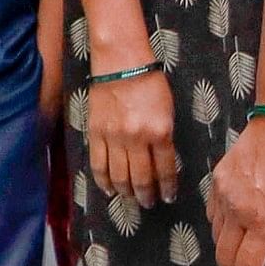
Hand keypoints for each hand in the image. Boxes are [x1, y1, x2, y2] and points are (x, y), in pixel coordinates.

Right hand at [84, 64, 179, 208]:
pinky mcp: (96, 133)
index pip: (166, 169)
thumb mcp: (167, 110)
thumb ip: (164, 137)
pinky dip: (104, 181)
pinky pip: (99, 165)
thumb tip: (162, 162)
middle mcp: (137, 138)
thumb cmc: (149, 82)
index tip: (168, 197)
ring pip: (119, 176)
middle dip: (147, 195)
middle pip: (141, 178)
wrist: (120, 62)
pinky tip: (110, 189)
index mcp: (160, 131)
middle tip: (150, 203)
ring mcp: (114, 137)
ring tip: (132, 198)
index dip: (168, 187)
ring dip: (126, 192)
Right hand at [208, 115, 264, 265]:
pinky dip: (222, 228)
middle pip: (225, 257)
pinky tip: (236, 227)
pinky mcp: (217, 181)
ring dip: (227, 252)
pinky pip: (213, 214)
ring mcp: (223, 194)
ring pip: (217, 236)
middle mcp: (237, 210)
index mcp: (263, 219)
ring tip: (242, 256)